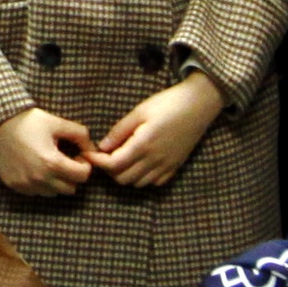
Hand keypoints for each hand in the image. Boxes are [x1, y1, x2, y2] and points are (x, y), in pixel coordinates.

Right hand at [0, 107, 94, 199]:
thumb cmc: (28, 121)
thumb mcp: (57, 122)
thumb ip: (81, 135)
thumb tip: (92, 149)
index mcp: (52, 163)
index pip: (83, 176)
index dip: (84, 165)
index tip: (77, 155)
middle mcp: (39, 179)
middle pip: (71, 189)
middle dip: (72, 175)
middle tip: (66, 160)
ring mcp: (25, 185)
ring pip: (53, 193)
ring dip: (57, 181)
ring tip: (50, 163)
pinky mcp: (14, 185)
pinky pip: (36, 192)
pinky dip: (41, 184)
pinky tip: (35, 166)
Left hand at [88, 71, 226, 194]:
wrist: (198, 105)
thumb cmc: (167, 103)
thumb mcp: (139, 111)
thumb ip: (120, 131)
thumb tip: (103, 147)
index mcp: (143, 144)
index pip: (113, 164)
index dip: (97, 161)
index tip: (89, 153)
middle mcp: (155, 160)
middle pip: (123, 178)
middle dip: (109, 169)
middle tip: (104, 155)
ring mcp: (166, 166)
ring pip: (138, 183)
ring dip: (125, 174)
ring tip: (121, 158)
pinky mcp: (175, 167)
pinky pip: (154, 182)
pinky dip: (142, 177)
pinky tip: (140, 163)